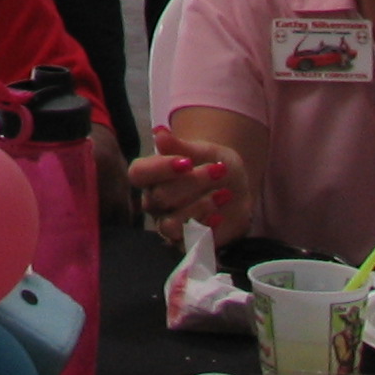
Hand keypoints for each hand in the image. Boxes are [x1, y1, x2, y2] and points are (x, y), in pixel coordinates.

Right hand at [132, 123, 252, 245]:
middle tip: (218, 171)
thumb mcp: (203, 151)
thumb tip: (159, 132)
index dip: (159, 169)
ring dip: (199, 207)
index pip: (138, 173)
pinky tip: (219, 216)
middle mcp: (154, 201)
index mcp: (150, 175)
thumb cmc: (212, 164)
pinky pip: (186, 242)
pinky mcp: (185, 241)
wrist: (236, 187)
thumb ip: (180, 146)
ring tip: (224, 194)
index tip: (186, 162)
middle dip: (191, 183)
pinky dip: (203, 228)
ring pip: (170, 223)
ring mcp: (168, 223)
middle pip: (160, 197)